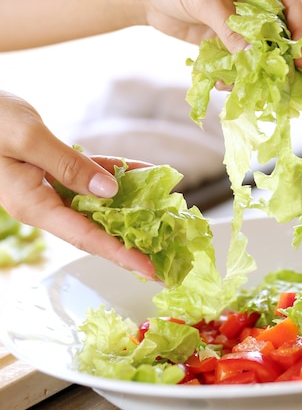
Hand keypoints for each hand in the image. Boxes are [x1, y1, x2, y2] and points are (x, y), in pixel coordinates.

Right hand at [0, 91, 155, 278]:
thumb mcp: (28, 139)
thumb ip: (68, 166)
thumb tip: (109, 191)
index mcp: (32, 204)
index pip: (85, 237)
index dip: (120, 254)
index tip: (150, 269)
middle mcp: (43, 202)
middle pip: (94, 229)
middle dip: (130, 242)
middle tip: (165, 255)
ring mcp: (48, 188)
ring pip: (98, 202)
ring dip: (130, 205)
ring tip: (163, 214)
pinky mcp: (53, 170)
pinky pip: (90, 176)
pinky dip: (116, 173)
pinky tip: (142, 173)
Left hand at [141, 0, 301, 68]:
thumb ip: (232, 29)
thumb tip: (255, 60)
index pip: (299, 8)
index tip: (301, 63)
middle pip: (291, 34)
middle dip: (287, 60)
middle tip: (286, 83)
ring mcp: (251, 20)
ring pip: (269, 52)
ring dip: (260, 72)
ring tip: (245, 87)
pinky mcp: (234, 38)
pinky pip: (246, 62)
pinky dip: (238, 76)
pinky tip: (222, 83)